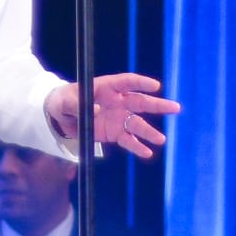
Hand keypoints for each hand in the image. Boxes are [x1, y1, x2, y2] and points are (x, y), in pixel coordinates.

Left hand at [46, 73, 179, 158]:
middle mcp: (117, 102)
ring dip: (149, 132)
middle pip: (141, 102)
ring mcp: (118, 118)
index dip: (141, 83)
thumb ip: (78, 105)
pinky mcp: (115, 133)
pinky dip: (137, 147)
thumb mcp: (65, 102)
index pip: (127, 82)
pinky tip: (147, 153)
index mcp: (107, 87)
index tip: (155, 86)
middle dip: (158, 105)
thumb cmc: (64, 101)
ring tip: (160, 139)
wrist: (60, 118)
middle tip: (175, 108)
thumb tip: (97, 110)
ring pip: (138, 124)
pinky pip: (128, 140)